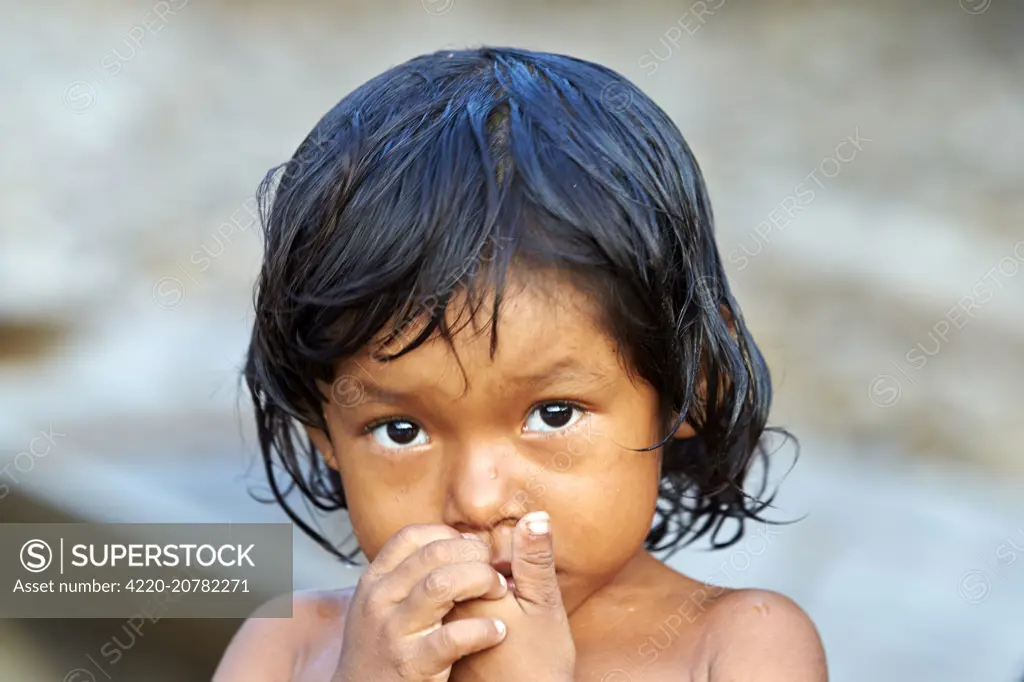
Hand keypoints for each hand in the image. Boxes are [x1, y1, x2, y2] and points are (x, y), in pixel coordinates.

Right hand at [332, 524, 508, 681]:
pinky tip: (496, 631)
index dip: (449, 534)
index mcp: (374, 581)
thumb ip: (409, 575)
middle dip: (473, 554)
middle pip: (434, 553)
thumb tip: (457, 544)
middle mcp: (380, 600)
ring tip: (498, 592)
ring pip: (442, 584)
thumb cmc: (379, 650)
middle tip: (493, 568)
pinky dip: (482, 630)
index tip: (470, 547)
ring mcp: (393, 632)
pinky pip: (453, 637)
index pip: (412, 536)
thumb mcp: (381, 604)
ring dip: (480, 581)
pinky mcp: (411, 664)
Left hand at [448, 512, 575, 681]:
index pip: (456, 551)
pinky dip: (454, 613)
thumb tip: (536, 517)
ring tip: (491, 610)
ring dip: (459, 587)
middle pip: (440, 568)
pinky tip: (481, 628)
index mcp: (462, 598)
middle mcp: (438, 615)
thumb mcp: (544, 609)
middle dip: (466, 567)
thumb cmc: (538, 667)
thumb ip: (535, 561)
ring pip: (436, 592)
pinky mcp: (434, 652)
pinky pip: (436, 618)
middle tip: (500, 593)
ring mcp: (432, 635)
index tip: (508, 575)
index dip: (482, 553)